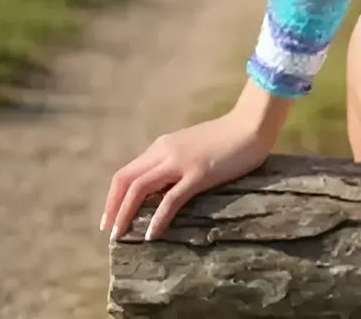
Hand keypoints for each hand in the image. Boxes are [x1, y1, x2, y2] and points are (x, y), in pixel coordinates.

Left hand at [102, 105, 276, 241]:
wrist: (251, 125)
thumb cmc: (226, 138)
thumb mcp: (191, 148)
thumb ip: (174, 163)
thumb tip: (160, 190)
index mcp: (163, 146)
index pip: (126, 172)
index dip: (113, 197)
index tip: (109, 218)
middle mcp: (165, 151)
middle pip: (125, 179)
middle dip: (112, 208)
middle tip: (110, 233)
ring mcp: (181, 162)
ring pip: (140, 188)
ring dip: (126, 214)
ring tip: (120, 236)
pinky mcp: (199, 173)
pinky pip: (171, 199)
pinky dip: (157, 219)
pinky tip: (152, 236)